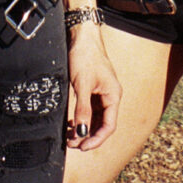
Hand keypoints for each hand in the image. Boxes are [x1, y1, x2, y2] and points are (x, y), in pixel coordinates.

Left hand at [65, 26, 121, 149]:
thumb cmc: (85, 56)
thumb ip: (83, 109)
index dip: (96, 139)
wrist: (81, 35)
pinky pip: (90, 109)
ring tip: (69, 136)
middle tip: (71, 144)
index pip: (109, 126)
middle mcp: (110, 96)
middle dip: (88, 136)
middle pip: (102, 124)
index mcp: (113, 95)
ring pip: (95, 118)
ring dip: (84, 128)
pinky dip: (82, 118)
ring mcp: (101, 92)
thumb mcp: (82, 84)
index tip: (82, 147)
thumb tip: (81, 132)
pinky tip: (71, 122)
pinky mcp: (93, 89)